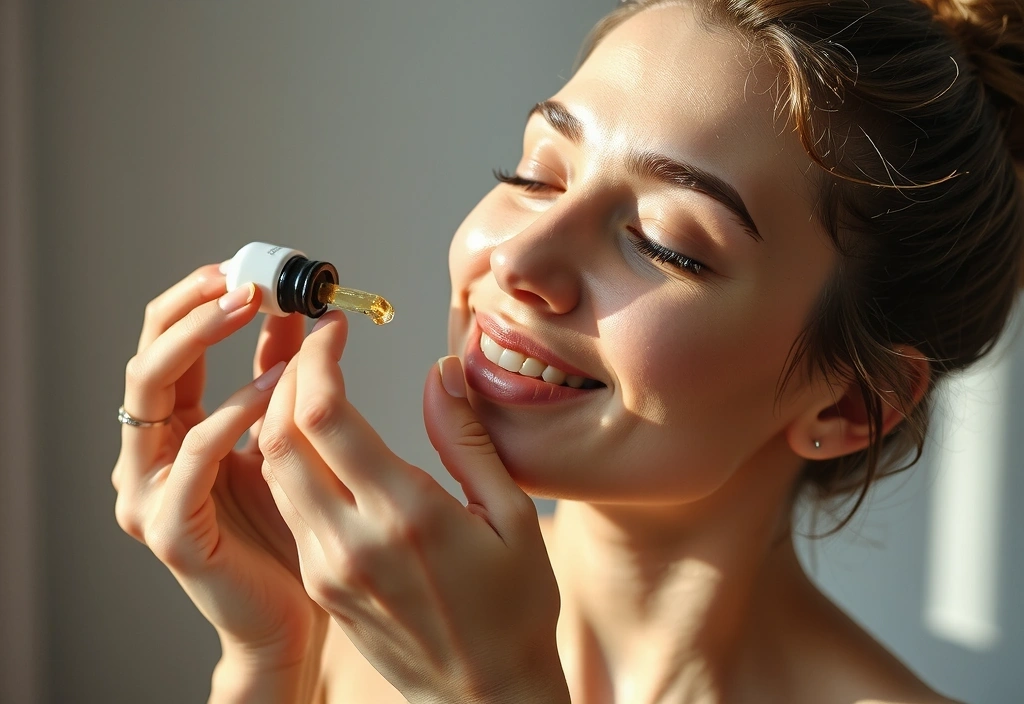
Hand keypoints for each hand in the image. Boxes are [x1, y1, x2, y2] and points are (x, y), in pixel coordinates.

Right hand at [112, 265, 325, 667]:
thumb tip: (293, 311)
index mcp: (171, 430)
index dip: (197, 299)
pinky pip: (195, 455)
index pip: (166, 345)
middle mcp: (148, 456)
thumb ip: (276, 377)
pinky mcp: (171, 528)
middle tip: (242, 276)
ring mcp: (150, 491)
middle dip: (191, 309)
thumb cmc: (290, 528)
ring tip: (253, 306)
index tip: (245, 265)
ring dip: (202, 341)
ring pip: (153, 396)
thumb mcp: (281, 436)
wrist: (291, 619)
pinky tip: (273, 387)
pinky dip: (231, 412)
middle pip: (149, 359)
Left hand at [258, 311, 569, 703]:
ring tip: (309, 381)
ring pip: (274, 472)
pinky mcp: (320, 583)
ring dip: (279, 417)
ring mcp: (327, 567)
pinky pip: (288, 506)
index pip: (326, 415)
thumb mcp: (513, 517)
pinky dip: (290, 460)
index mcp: (405, 516)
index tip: (332, 327)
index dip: (318, 359)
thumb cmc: (515, 608)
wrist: (484, 697)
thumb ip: (468, 439)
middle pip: (280, 438)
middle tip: (311, 344)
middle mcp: (351, 542)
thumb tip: (439, 371)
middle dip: (285, 378)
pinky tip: (317, 438)